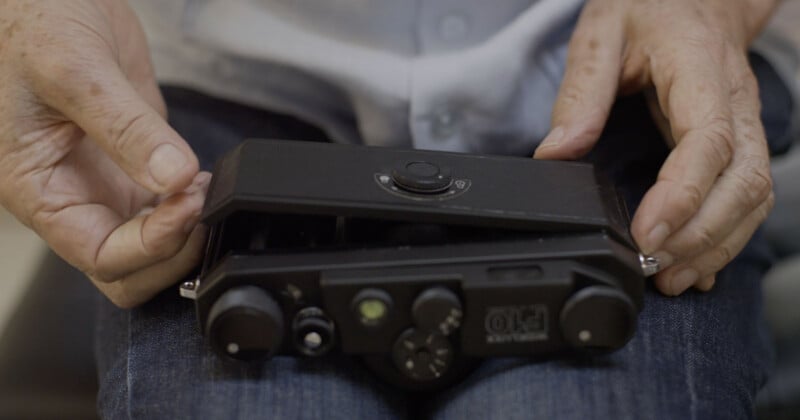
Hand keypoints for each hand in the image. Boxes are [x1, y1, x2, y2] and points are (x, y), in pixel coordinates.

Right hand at [0, 0, 206, 307]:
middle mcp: (73, 196)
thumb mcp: (72, 70)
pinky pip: (165, 208)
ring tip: (204, 187)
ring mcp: (107, 183)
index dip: (151, 246)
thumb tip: (172, 176)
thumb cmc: (29, 24)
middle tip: (199, 204)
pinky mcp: (135, 163)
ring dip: (186, 232)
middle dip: (172, 253)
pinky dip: (190, 207)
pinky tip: (203, 179)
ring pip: (150, 246)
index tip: (186, 205)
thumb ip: (125, 128)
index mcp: (39, 190)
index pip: (101, 257)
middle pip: (128, 270)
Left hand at [534, 0, 777, 294]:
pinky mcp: (738, 143)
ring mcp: (744, 124)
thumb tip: (556, 153)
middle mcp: (735, 103)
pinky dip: (726, 236)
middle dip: (702, 235)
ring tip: (671, 278)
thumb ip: (581, 92)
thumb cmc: (649, 8)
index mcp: (701, 70)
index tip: (647, 235)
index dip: (682, 196)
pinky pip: (747, 196)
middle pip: (742, 181)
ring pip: (753, 197)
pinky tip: (698, 265)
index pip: (708, 141)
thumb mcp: (601, 33)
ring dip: (716, 245)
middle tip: (654, 268)